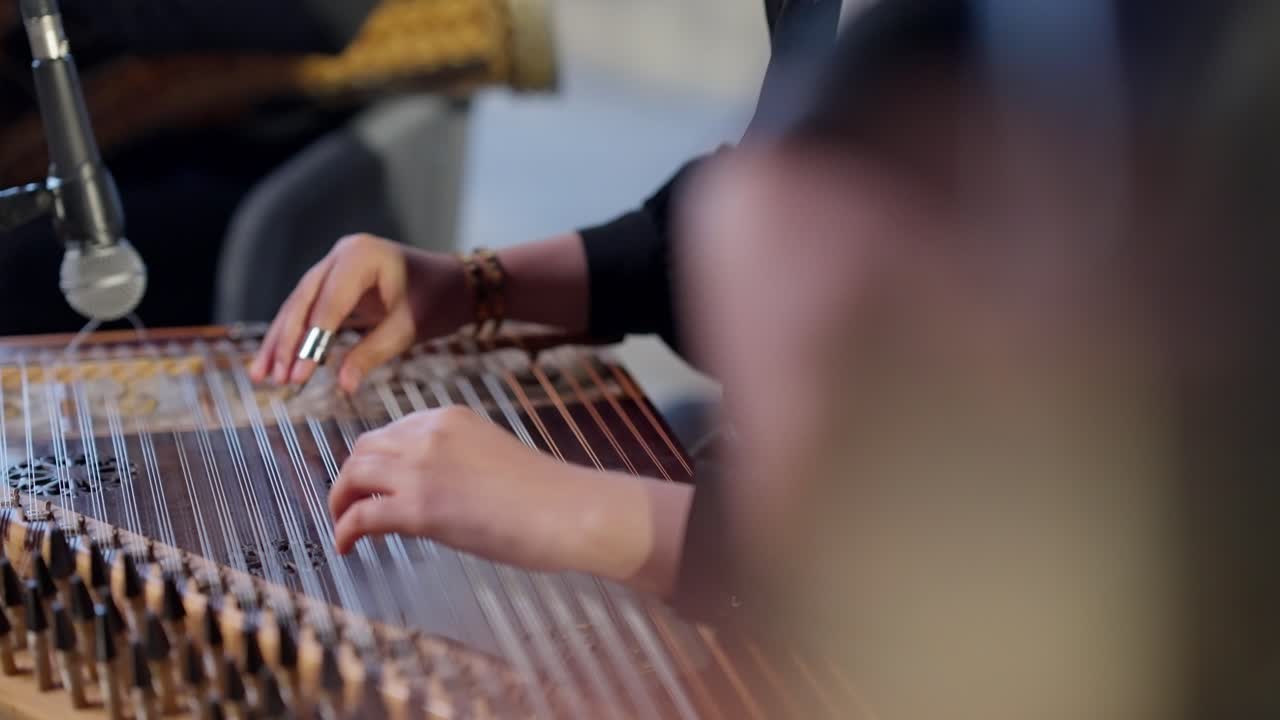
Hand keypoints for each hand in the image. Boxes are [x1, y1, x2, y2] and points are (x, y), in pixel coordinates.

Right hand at [249, 234, 469, 392]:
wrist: (456, 283)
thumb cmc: (438, 300)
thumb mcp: (409, 328)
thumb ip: (373, 353)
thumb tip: (342, 385)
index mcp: (361, 257)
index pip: (328, 305)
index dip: (310, 344)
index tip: (297, 377)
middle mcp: (341, 255)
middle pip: (303, 302)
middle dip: (286, 343)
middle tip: (272, 379)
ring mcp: (335, 265)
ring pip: (299, 306)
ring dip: (281, 342)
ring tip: (262, 376)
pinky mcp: (335, 282)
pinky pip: (309, 310)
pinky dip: (295, 337)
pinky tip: (278, 363)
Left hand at [329, 406, 692, 592]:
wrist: (569, 510)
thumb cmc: (546, 494)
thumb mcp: (491, 456)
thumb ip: (455, 461)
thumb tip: (431, 489)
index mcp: (449, 418)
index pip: (390, 431)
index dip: (372, 460)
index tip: (368, 481)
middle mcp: (428, 435)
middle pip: (363, 449)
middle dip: (349, 478)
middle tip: (348, 504)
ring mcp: (421, 469)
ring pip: (353, 476)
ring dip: (340, 502)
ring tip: (342, 525)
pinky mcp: (420, 508)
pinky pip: (362, 514)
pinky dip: (345, 530)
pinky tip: (346, 545)